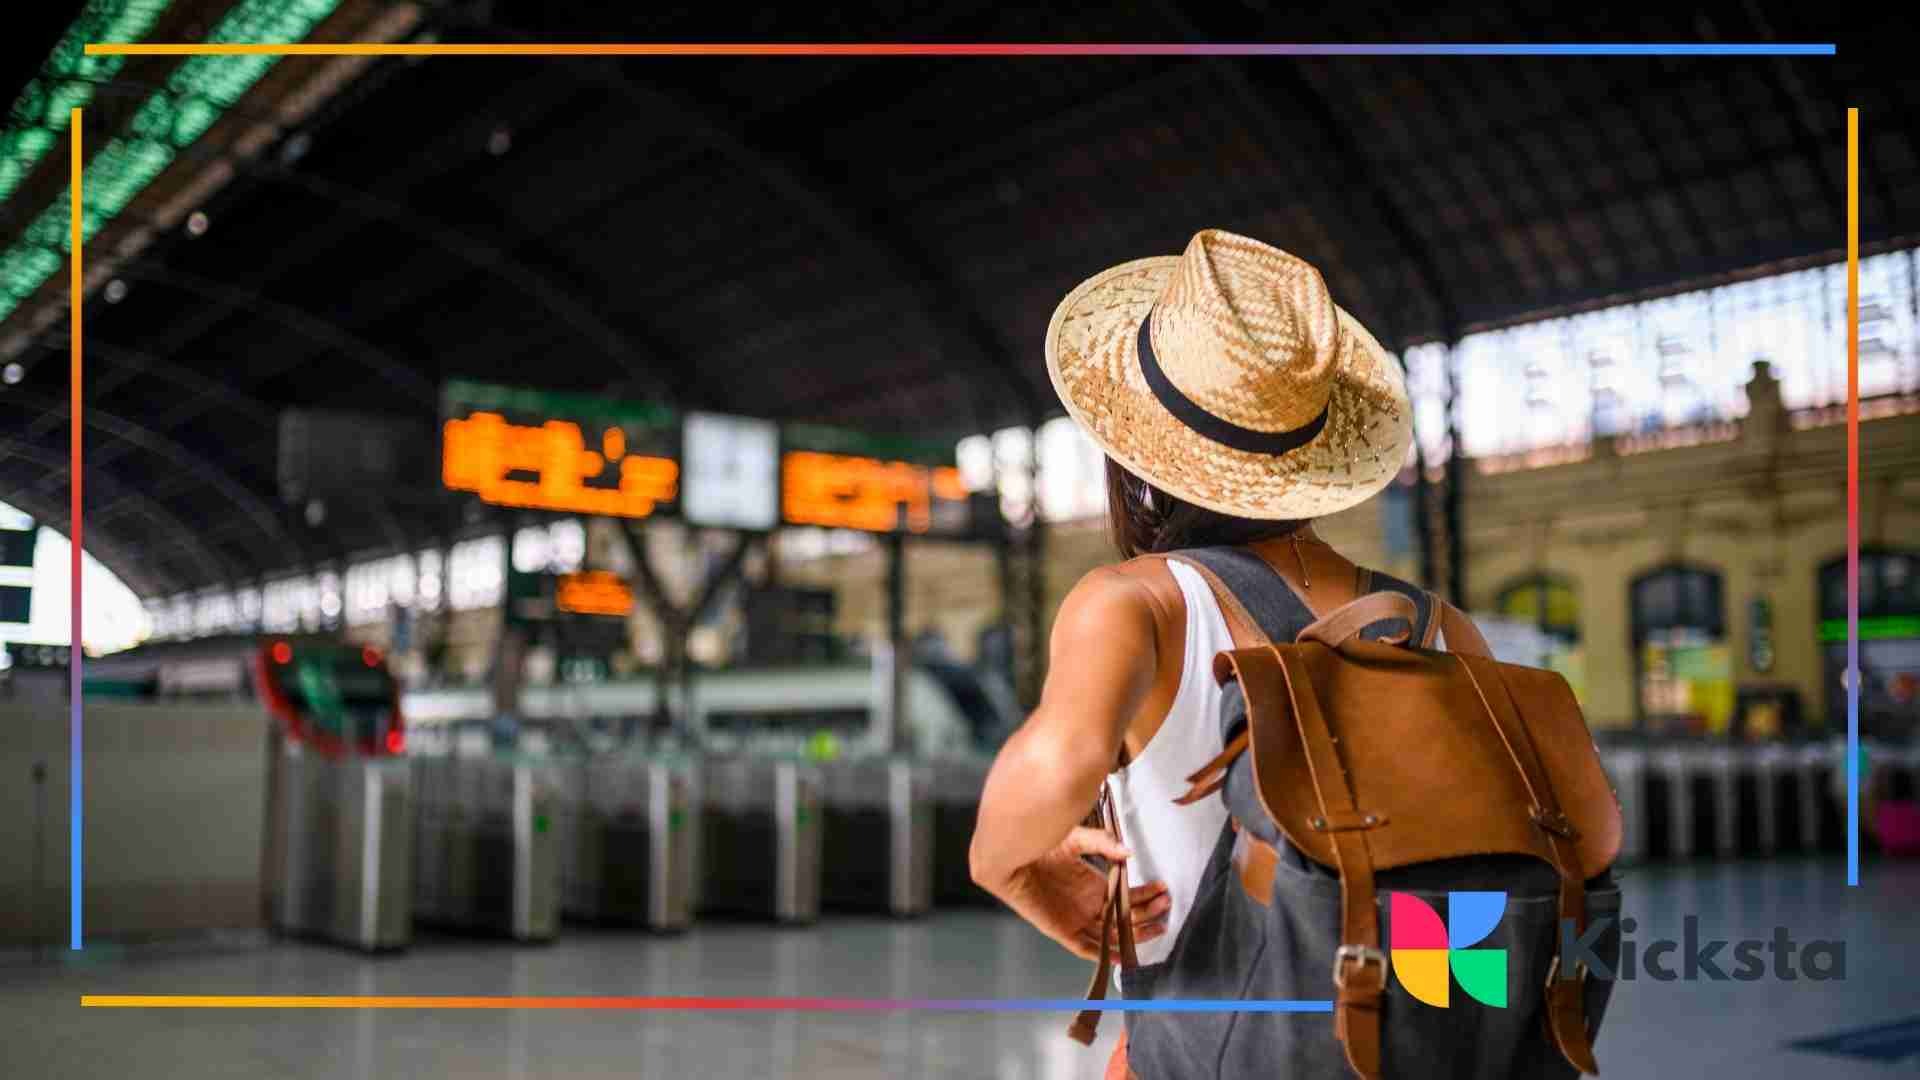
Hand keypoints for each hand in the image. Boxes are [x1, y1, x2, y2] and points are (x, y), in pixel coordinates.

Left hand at [993, 826, 1170, 961]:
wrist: (1010, 853)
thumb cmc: (1040, 843)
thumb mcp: (1077, 839)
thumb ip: (1103, 843)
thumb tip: (1129, 853)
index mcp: (1093, 886)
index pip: (1127, 898)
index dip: (1146, 896)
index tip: (1163, 891)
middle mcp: (1088, 906)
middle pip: (1125, 918)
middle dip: (1148, 914)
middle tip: (1166, 905)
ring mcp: (1076, 920)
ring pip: (1112, 935)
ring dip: (1135, 933)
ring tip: (1158, 924)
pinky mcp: (1062, 931)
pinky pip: (1087, 948)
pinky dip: (1105, 953)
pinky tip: (1124, 954)